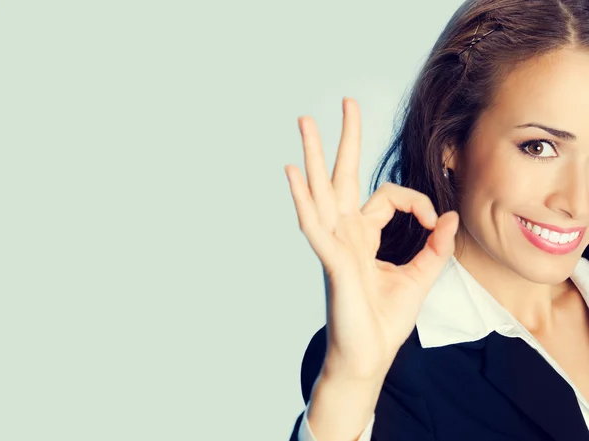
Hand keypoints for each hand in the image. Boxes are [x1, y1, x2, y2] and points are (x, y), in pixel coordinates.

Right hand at [284, 97, 458, 380]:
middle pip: (342, 177)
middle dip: (344, 139)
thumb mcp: (420, 278)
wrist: (370, 356)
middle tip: (345, 103)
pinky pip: (314, 226)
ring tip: (304, 122)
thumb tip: (451, 216)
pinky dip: (302, 199)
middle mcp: (346, 234)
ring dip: (313, 155)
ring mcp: (335, 245)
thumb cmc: (385, 320)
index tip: (437, 224)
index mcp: (365, 236)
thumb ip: (436, 247)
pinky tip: (293, 172)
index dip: (419, 202)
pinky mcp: (331, 262)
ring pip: (321, 191)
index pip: (388, 197)